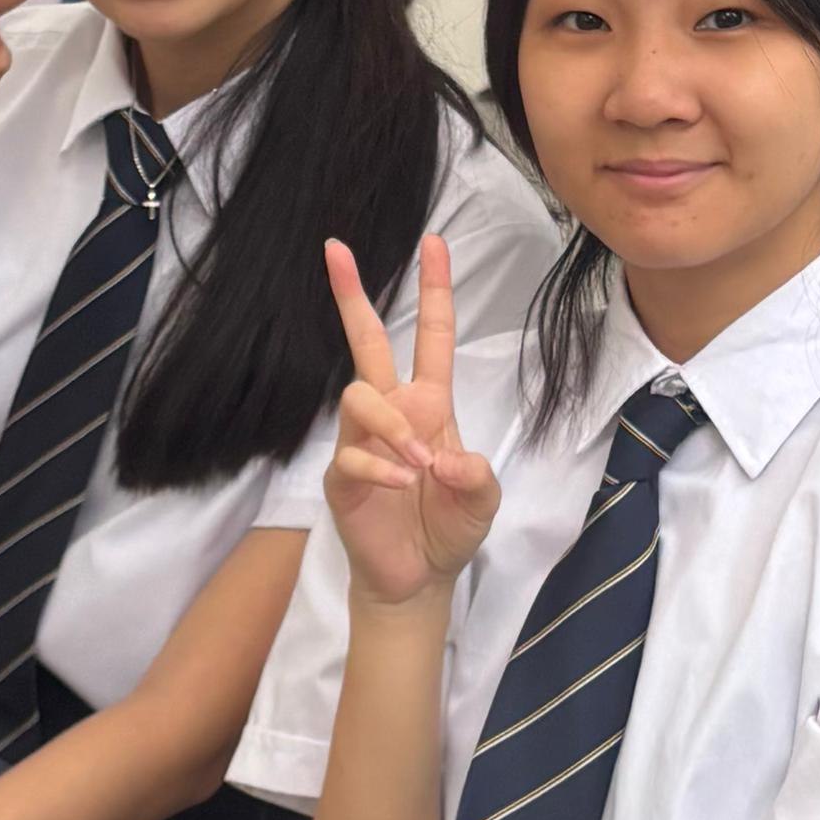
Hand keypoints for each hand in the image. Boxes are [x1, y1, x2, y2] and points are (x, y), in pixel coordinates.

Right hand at [322, 229, 498, 603]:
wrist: (419, 577)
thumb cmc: (451, 527)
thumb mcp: (484, 499)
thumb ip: (477, 476)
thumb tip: (445, 458)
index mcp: (429, 404)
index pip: (432, 337)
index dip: (435, 290)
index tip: (433, 242)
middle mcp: (392, 412)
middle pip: (366, 341)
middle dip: (351, 295)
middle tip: (335, 249)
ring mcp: (361, 441)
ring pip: (359, 396)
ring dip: (390, 424)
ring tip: (418, 462)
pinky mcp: (343, 477)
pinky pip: (352, 456)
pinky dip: (380, 466)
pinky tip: (403, 484)